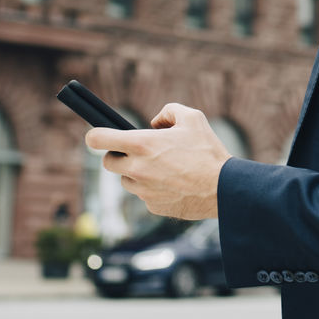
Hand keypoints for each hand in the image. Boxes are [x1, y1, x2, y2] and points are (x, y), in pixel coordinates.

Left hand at [85, 104, 230, 220]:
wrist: (224, 188)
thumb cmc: (208, 151)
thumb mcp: (192, 117)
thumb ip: (168, 112)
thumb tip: (154, 123)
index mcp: (142, 144)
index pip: (98, 139)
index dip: (94, 135)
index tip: (97, 135)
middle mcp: (137, 169)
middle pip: (108, 163)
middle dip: (118, 155)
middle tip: (138, 152)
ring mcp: (143, 191)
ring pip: (126, 180)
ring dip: (136, 173)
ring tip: (162, 168)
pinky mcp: (152, 207)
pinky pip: (144, 195)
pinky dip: (153, 188)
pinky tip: (173, 183)